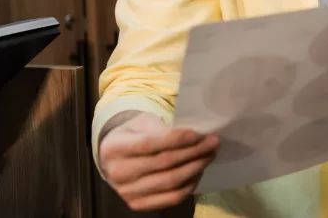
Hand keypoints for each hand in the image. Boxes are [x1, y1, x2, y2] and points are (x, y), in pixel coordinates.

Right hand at [99, 112, 218, 210]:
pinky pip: (171, 198)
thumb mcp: (141, 123)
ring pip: (170, 182)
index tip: (198, 134)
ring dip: (196, 167)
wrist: (114, 160)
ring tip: (210, 154)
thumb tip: (192, 134)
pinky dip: (190, 185)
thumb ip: (161, 127)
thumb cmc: (133, 135)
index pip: (149, 144)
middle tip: (213, 142)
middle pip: (164, 163)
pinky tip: (199, 171)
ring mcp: (127, 192)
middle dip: (193, 152)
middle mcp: (118, 173)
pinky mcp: (138, 205)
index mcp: (114, 148)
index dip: (176, 139)